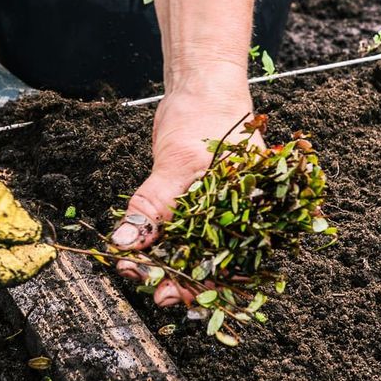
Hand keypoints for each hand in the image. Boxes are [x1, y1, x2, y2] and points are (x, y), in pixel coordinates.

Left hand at [110, 76, 256, 306]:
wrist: (202, 85)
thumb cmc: (206, 115)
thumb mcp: (178, 162)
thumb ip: (153, 205)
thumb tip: (126, 242)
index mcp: (254, 216)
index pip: (229, 268)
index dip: (197, 288)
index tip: (163, 295)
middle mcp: (240, 220)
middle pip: (209, 266)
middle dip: (173, 278)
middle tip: (138, 280)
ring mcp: (219, 213)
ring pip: (190, 252)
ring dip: (161, 263)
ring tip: (131, 267)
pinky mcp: (197, 205)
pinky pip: (178, 232)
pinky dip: (157, 242)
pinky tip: (136, 249)